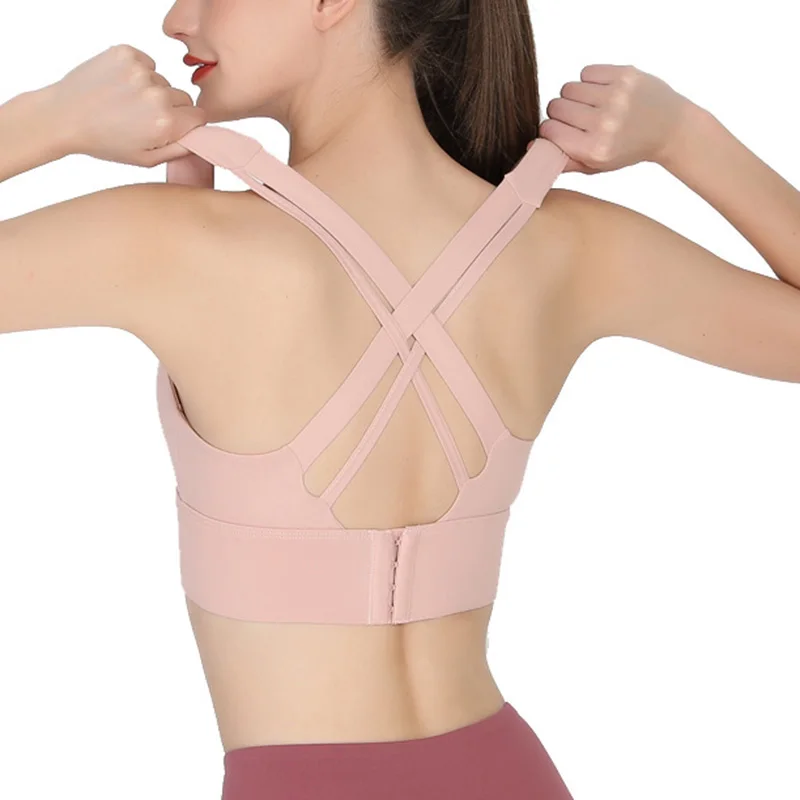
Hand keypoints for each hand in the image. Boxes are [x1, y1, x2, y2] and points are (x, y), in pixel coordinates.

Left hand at [48, 44, 206, 167]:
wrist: (64, 116)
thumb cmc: (104, 142)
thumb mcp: (146, 160)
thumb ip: (180, 150)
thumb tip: (202, 140)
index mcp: (165, 123)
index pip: (200, 117)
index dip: (189, 124)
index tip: (174, 127)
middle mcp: (157, 94)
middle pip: (184, 98)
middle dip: (172, 108)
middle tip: (145, 118)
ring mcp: (141, 71)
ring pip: (164, 81)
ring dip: (151, 90)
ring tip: (127, 103)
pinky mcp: (127, 53)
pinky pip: (148, 63)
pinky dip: (138, 73)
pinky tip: (121, 86)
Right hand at [533, 64, 692, 173]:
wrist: (669, 128)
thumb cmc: (628, 150)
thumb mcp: (596, 166)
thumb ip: (564, 161)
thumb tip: (531, 148)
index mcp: (595, 149)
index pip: (549, 132)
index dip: (550, 132)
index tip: (559, 133)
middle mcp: (605, 123)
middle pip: (555, 107)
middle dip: (560, 114)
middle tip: (577, 120)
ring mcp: (615, 96)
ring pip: (568, 88)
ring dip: (574, 97)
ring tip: (590, 106)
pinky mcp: (624, 75)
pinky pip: (586, 72)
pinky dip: (589, 81)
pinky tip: (601, 93)